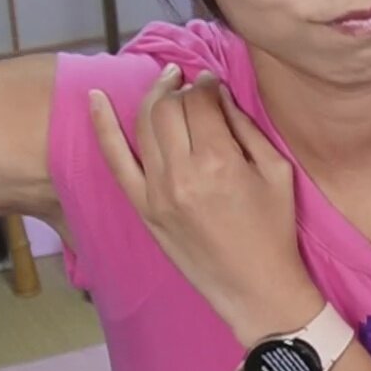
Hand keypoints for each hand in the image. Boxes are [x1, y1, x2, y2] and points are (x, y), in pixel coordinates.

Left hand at [88, 65, 322, 342]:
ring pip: (144, 125)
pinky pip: (116, 162)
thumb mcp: (275, 171)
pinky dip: (102, 128)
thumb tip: (217, 92)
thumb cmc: (274, 230)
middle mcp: (182, 174)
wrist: (255, 288)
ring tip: (167, 86)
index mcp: (220, 162)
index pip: (201, 101)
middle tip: (192, 87)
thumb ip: (244, 127)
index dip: (208, 84)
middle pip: (170, 108)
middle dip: (181, 89)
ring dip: (154, 98)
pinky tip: (95, 98)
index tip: (214, 83)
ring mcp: (157, 192)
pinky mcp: (143, 208)